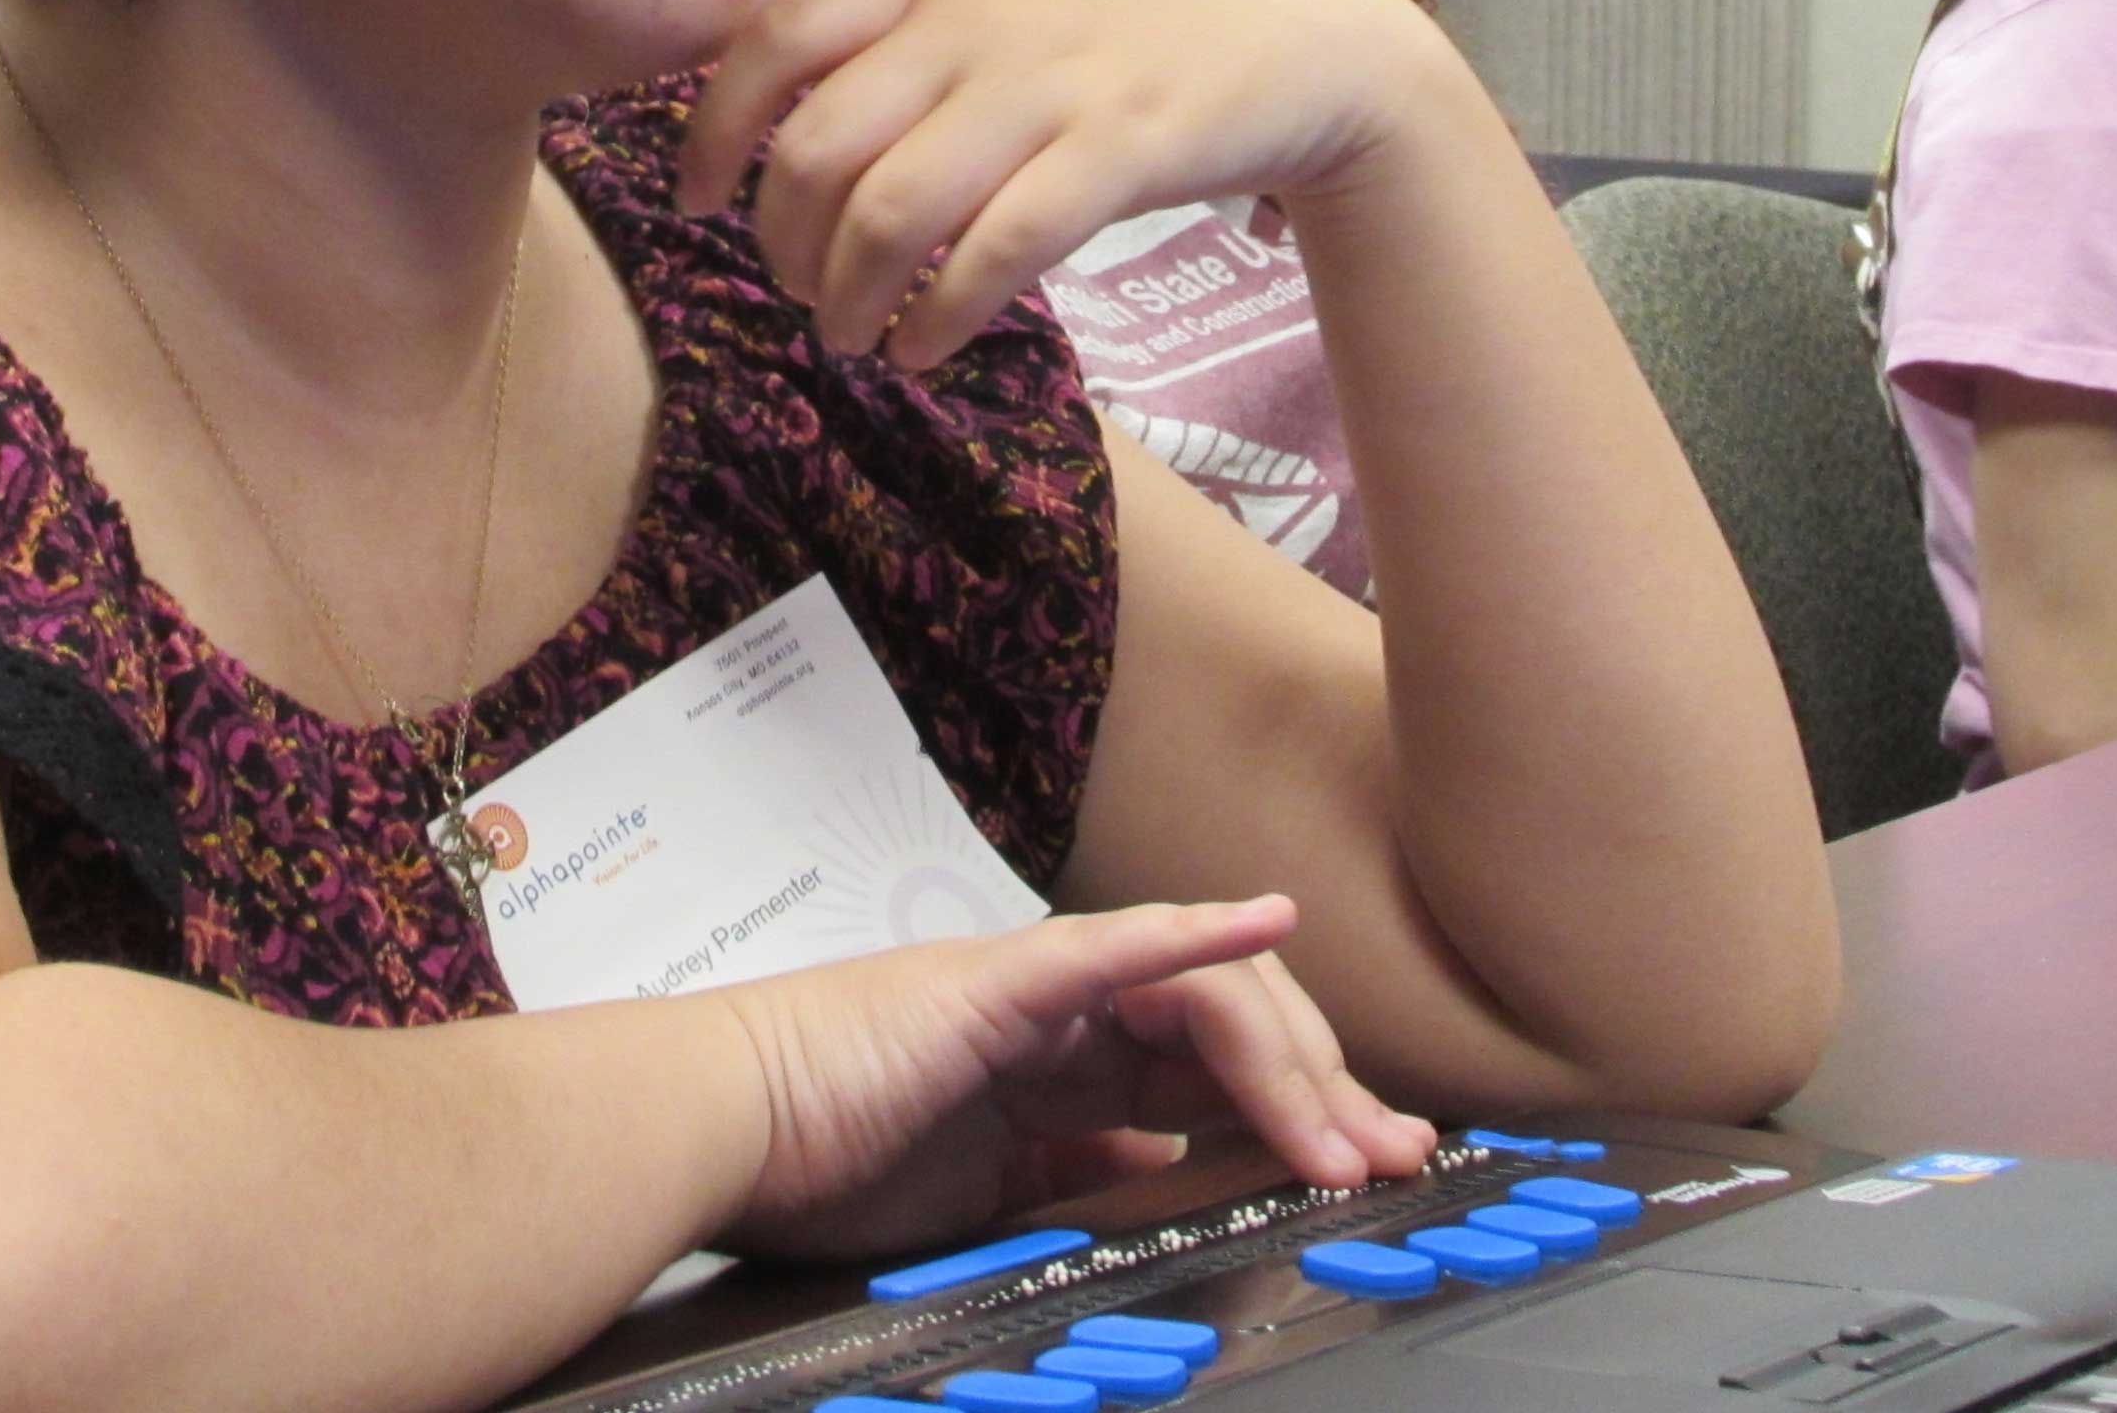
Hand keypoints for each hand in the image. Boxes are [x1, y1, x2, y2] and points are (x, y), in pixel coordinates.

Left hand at [681, 0, 1458, 364]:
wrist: (1312, 33)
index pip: (779, 36)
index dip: (713, 126)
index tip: (699, 196)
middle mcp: (981, 18)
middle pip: (819, 146)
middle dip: (782, 242)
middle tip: (794, 285)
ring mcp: (1053, 85)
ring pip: (894, 211)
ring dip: (848, 295)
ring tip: (849, 334)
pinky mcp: (1122, 153)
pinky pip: (999, 248)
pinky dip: (941, 315)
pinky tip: (924, 347)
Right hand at [710, 895, 1436, 1260]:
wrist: (721, 1132)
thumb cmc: (822, 1160)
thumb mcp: (986, 1191)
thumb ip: (1075, 1168)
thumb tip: (1163, 1168)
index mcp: (1067, 1066)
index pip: (1216, 1073)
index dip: (1302, 1111)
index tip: (1369, 1169)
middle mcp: (1069, 1011)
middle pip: (1236, 1027)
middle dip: (1328, 1089)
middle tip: (1396, 1154)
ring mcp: (1039, 987)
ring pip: (1205, 996)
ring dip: (1290, 1063)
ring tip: (1345, 1136)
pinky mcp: (1002, 981)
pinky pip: (1115, 949)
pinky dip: (1194, 933)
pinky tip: (1260, 925)